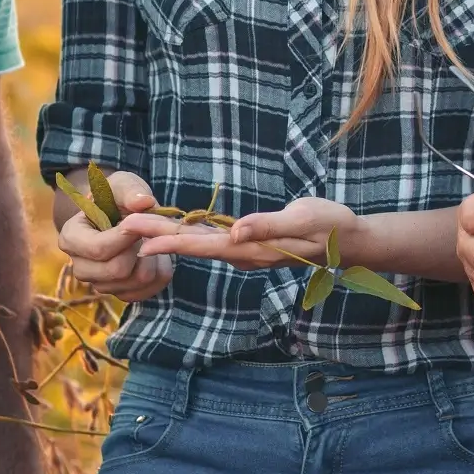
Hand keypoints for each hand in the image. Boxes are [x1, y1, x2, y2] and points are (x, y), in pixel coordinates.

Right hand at [55, 170, 172, 300]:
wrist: (120, 215)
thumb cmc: (116, 198)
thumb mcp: (121, 184)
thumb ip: (131, 190)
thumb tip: (143, 202)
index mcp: (70, 239)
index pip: (99, 249)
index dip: (126, 236)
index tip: (139, 219)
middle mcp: (81, 267)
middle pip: (117, 270)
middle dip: (139, 247)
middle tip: (144, 230)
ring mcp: (100, 284)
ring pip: (137, 281)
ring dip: (152, 257)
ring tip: (147, 239)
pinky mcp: (121, 294)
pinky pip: (149, 290)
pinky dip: (158, 271)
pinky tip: (153, 254)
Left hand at [137, 196, 353, 269]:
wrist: (349, 241)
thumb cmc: (330, 226)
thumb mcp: (303, 220)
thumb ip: (269, 227)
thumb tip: (235, 233)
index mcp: (250, 249)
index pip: (201, 246)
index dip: (169, 241)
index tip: (138, 237)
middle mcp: (242, 254)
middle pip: (192, 245)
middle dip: (158, 235)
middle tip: (123, 224)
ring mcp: (245, 251)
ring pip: (199, 243)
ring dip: (169, 234)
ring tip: (139, 224)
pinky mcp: (250, 243)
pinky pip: (212, 241)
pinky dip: (189, 234)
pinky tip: (177, 229)